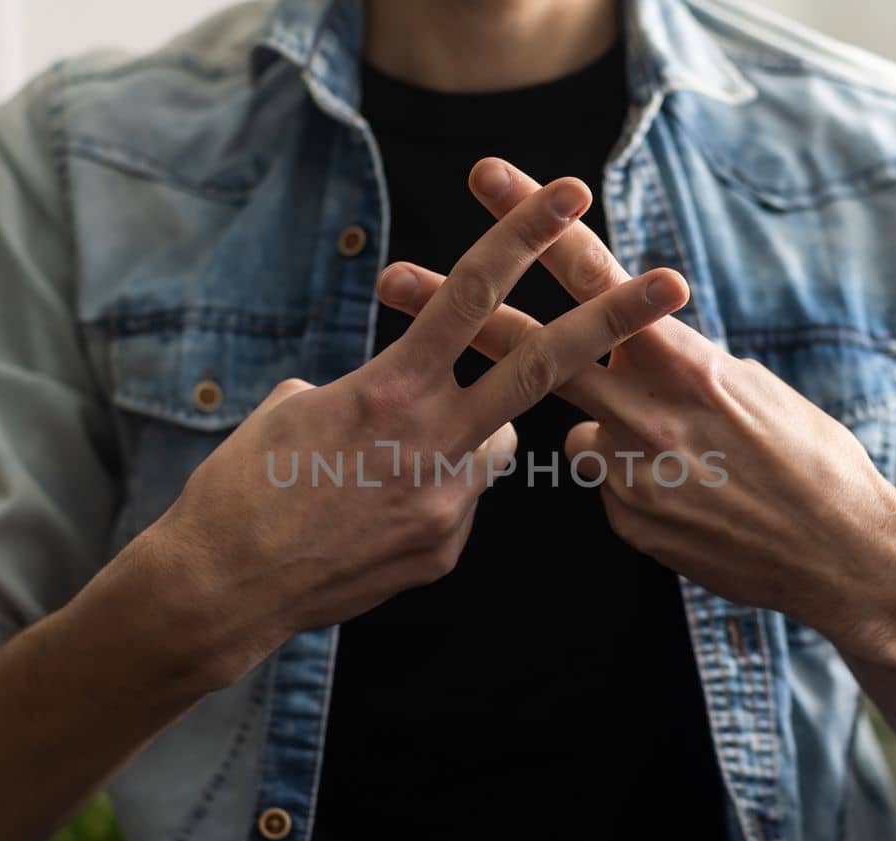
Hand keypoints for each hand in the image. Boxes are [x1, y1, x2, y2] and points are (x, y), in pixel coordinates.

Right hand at [145, 174, 691, 685]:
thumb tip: (410, 396)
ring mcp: (447, 503)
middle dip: (611, 322)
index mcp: (390, 390)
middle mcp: (433, 442)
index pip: (470, 297)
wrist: (222, 590)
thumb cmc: (242, 485)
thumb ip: (368, 388)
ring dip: (461, 437)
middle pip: (540, 368)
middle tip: (673, 286)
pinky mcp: (445, 549)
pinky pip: (457, 502)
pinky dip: (428, 496)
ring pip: (490, 445)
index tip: (570, 195)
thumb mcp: (295, 409)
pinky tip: (371, 517)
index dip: (524, 238)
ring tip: (377, 468)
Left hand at [378, 158, 895, 654]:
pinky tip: (697, 509)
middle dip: (459, 311)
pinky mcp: (627, 518)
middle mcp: (647, 408)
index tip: (489, 181)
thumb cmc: (807, 458)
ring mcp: (631, 468)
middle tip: (392, 276)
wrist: (841, 554)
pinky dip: (644, 491)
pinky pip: (613, 488)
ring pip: (582, 432)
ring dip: (620, 438)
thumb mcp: (747, 389)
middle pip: (533, 349)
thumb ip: (672, 371)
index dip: (536, 226)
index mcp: (684, 360)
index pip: (594, 279)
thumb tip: (622, 369)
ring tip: (698, 468)